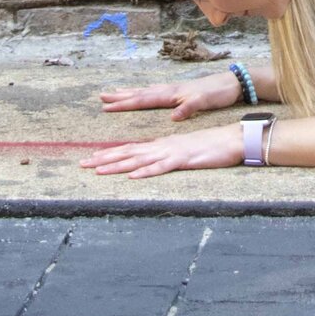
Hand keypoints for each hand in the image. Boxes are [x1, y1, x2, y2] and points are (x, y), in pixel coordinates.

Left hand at [80, 123, 247, 178]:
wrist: (232, 139)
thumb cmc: (210, 146)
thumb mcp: (183, 152)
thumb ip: (166, 157)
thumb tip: (150, 164)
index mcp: (161, 144)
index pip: (130, 149)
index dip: (110, 153)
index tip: (91, 158)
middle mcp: (162, 146)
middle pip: (128, 152)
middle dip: (104, 158)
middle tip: (83, 164)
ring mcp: (172, 152)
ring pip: (139, 160)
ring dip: (118, 165)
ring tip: (98, 170)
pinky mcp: (184, 160)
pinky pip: (162, 167)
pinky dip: (147, 172)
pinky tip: (133, 176)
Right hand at [97, 71, 243, 120]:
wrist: (231, 82)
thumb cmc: (218, 92)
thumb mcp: (204, 101)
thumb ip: (189, 107)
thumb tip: (173, 116)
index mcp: (172, 94)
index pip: (143, 99)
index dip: (125, 103)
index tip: (107, 106)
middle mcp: (169, 90)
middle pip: (139, 93)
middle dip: (119, 96)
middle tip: (100, 96)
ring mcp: (172, 89)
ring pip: (144, 91)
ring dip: (128, 93)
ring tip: (112, 94)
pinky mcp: (178, 91)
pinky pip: (153, 92)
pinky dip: (141, 93)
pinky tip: (140, 94)